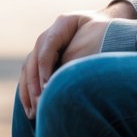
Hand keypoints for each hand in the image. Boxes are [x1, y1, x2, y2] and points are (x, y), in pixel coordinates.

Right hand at [18, 0, 136, 119]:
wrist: (108, 27)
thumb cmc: (107, 33)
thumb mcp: (99, 39)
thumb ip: (82, 56)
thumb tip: (68, 80)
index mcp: (63, 23)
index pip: (48, 45)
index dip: (45, 67)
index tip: (47, 88)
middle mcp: (50, 34)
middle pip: (34, 58)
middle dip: (34, 85)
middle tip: (39, 106)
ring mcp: (44, 46)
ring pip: (28, 68)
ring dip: (28, 91)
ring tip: (32, 113)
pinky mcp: (44, 59)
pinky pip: (31, 74)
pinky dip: (29, 91)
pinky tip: (30, 108)